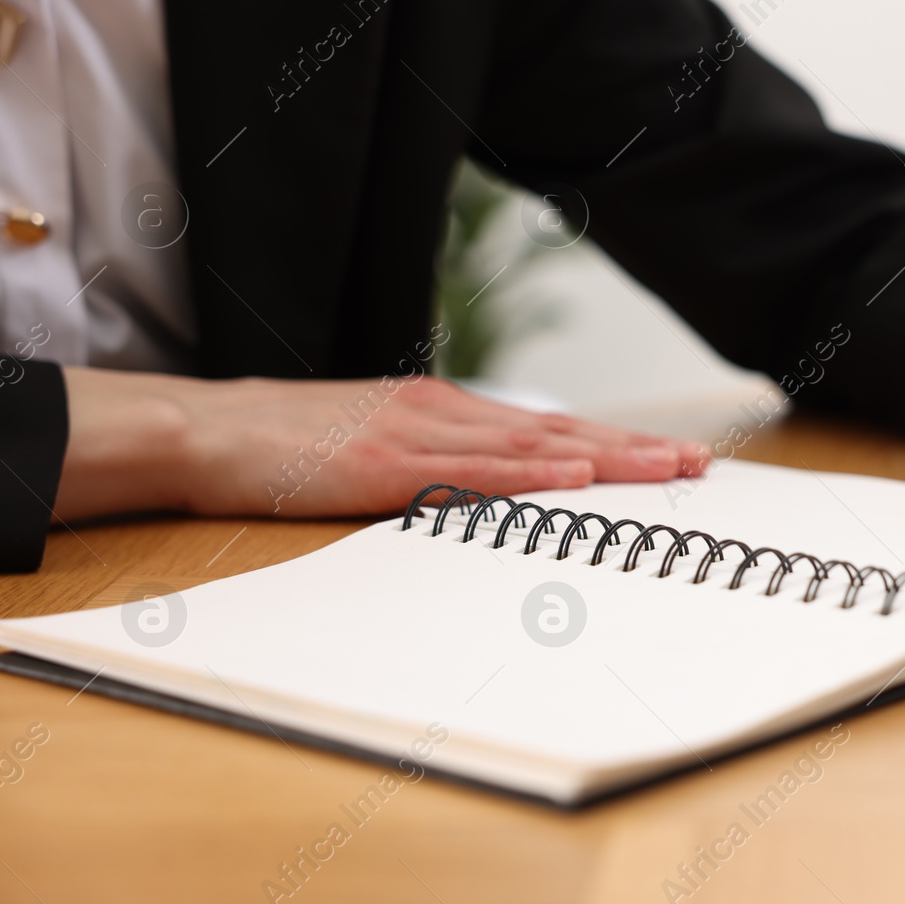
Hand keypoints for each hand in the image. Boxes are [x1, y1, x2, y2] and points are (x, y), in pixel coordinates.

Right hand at [55, 368, 706, 521]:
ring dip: (606, 458)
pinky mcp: (383, 463)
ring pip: (532, 447)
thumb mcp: (376, 447)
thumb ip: (435, 465)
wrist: (206, 430)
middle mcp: (444, 413)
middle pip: (559, 432)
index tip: (670, 457)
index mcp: (444, 411)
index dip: (615, 443)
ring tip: (667, 470)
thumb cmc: (288, 446)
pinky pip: (468, 472)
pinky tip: (574, 478)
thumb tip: (490, 492)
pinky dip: (527, 474)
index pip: (549, 430)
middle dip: (634, 449)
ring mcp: (416, 433)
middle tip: (699, 465)